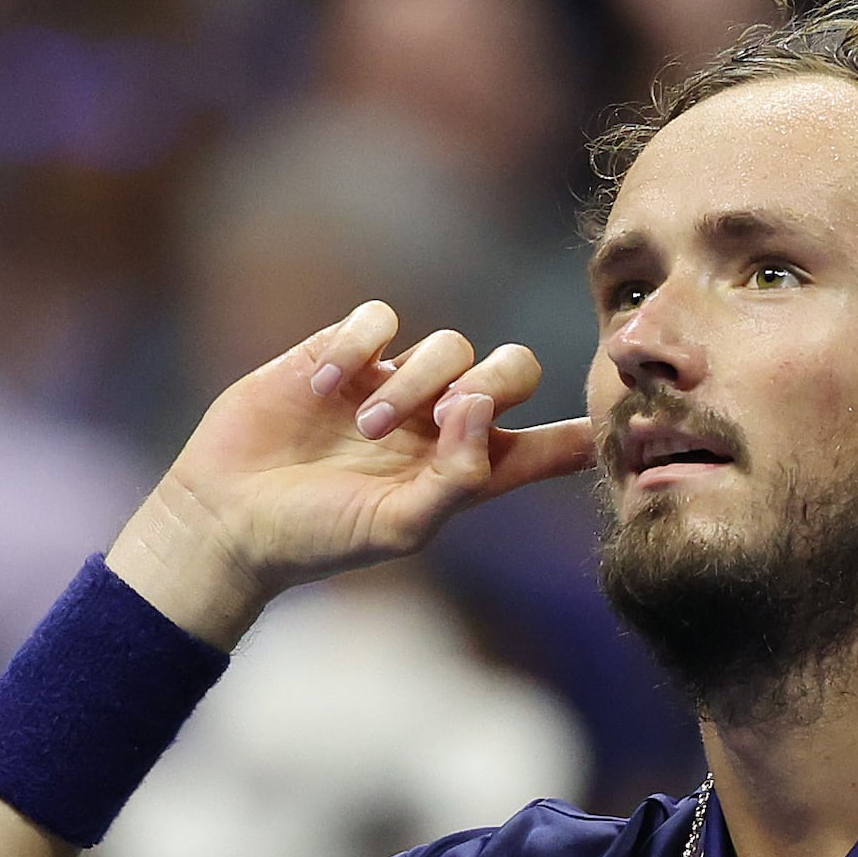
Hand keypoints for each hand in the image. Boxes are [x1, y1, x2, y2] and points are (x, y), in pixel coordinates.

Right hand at [102, 302, 581, 646]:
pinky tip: (323, 386)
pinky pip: (380, 319)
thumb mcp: (400, 526)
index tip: (629, 421)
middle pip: (512, 369)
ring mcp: (391, 383)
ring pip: (448, 343)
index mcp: (466, 472)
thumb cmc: (316, 537)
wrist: (229, 517)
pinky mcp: (340, 353)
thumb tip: (483, 409)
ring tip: (365, 426)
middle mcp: (438, 423)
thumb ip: (461, 476)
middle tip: (446, 416)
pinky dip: (359, 345)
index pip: (545, 446)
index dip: (584, 433)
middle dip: (494, 383)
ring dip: (413, 381)